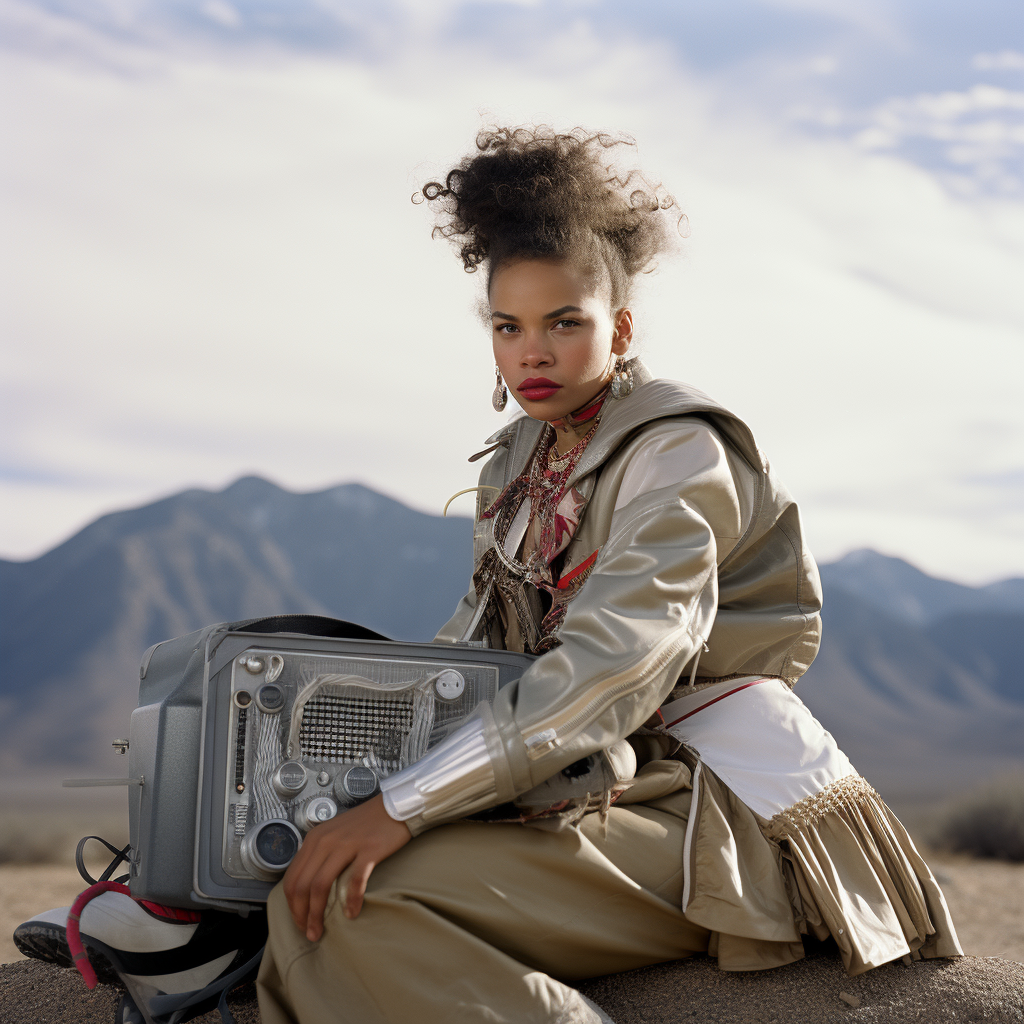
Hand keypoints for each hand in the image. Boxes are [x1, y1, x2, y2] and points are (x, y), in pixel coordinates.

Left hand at [282, 793, 410, 940]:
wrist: (395, 807)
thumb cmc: (366, 824)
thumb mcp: (333, 834)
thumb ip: (319, 854)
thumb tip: (308, 886)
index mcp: (315, 838)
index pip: (292, 877)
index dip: (292, 905)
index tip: (299, 921)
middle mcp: (326, 840)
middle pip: (303, 885)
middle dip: (301, 914)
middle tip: (308, 933)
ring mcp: (347, 844)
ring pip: (321, 885)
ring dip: (317, 914)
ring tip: (319, 931)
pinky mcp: (369, 850)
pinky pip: (355, 880)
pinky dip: (351, 901)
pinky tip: (352, 913)